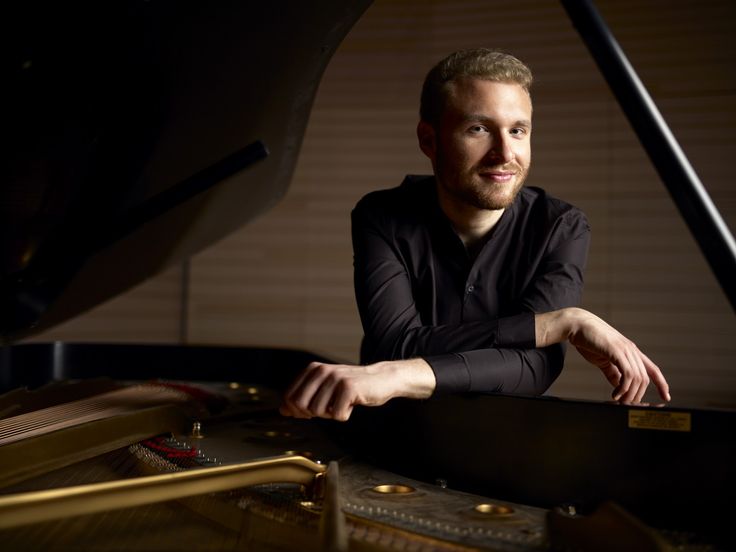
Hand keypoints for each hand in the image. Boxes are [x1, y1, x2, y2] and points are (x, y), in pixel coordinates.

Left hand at [279, 358, 434, 421]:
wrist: (381, 379)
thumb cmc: (351, 387)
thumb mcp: (324, 390)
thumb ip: (303, 397)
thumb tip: (282, 410)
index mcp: (312, 369)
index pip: (290, 396)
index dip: (297, 410)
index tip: (311, 411)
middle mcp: (321, 370)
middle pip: (300, 405)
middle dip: (313, 413)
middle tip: (328, 409)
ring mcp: (335, 378)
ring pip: (319, 412)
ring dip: (331, 414)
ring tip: (342, 404)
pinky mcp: (348, 388)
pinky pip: (338, 415)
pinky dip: (345, 415)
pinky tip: (352, 404)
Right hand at [536, 308, 670, 402]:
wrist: (577, 325)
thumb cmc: (589, 341)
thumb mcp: (604, 360)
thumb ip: (613, 372)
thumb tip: (619, 386)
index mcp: (631, 352)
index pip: (653, 369)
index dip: (662, 383)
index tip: (666, 396)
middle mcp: (632, 350)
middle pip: (645, 378)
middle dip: (638, 395)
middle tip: (626, 404)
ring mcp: (625, 350)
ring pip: (638, 378)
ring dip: (630, 394)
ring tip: (619, 400)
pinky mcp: (616, 351)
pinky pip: (627, 374)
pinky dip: (623, 388)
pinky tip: (615, 394)